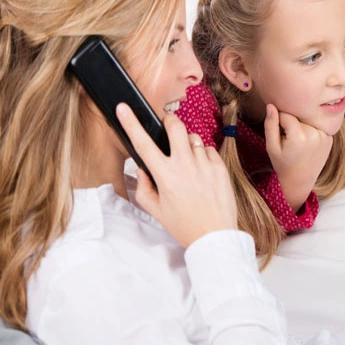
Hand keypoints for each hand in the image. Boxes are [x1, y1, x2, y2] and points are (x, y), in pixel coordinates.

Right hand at [116, 104, 237, 247]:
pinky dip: (203, 155)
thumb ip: (143, 189)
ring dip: (187, 144)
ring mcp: (204, 164)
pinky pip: (208, 149)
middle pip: (175, 126)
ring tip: (188, 162)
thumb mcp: (156, 211)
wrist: (215, 236)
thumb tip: (142, 170)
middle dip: (169, 120)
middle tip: (167, 127)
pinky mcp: (220, 167)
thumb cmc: (185, 225)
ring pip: (193, 138)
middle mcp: (184, 166)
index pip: (143, 143)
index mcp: (165, 176)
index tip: (124, 108)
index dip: (131, 123)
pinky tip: (202, 171)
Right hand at [264, 104, 332, 210]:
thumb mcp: (271, 146)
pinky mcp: (329, 138)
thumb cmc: (283, 164)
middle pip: (298, 116)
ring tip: (297, 142)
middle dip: (290, 123)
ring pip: (307, 120)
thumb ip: (270, 125)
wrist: (300, 180)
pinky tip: (306, 143)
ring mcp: (325, 136)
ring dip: (301, 126)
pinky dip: (310, 130)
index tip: (279, 133)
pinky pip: (316, 126)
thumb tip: (271, 105)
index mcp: (299, 136)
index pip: (285, 114)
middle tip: (288, 140)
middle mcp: (315, 133)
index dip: (278, 121)